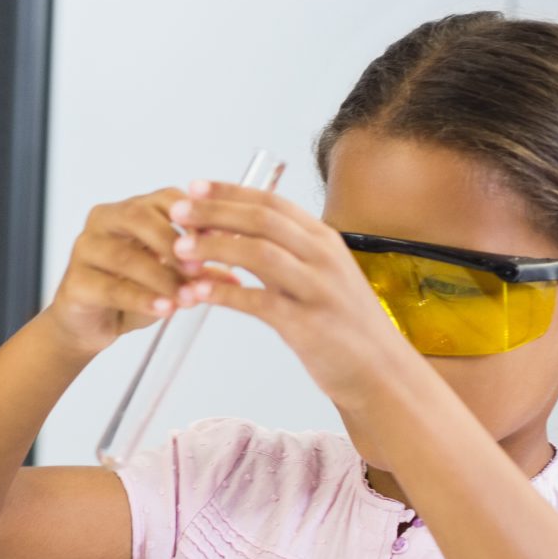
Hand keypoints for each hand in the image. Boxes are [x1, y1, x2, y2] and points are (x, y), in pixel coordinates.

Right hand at [39, 188, 221, 357]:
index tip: (220, 239)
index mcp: (130, 210)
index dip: (193, 217)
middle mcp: (104, 222)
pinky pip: (111, 288)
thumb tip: (239, 271)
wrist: (90, 324)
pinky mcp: (74, 283)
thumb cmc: (131, 291)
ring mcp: (84, 250)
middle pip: (139, 218)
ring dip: (161, 277)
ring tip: (188, 297)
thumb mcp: (172, 277)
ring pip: (124, 256)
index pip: (165, 199)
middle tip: (199, 266)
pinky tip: (164, 310)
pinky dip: (141, 299)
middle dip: (173, 242)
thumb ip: (200, 270)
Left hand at [174, 182, 418, 403]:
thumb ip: (281, 254)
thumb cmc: (342, 324)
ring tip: (179, 251)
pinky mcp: (308, 324)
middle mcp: (323, 257)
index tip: (193, 187)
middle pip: (262, 220)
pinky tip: (197, 291)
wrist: (381, 371)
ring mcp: (318, 289)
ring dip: (214, 248)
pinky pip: (259, 301)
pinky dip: (224, 293)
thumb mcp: (319, 276)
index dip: (229, 192)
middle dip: (214, 212)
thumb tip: (231, 233)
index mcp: (324, 240)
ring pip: (259, 253)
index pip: (271, 203)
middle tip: (176, 213)